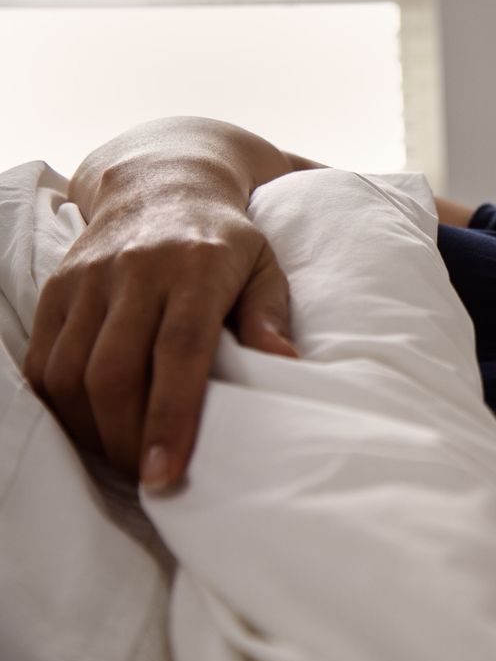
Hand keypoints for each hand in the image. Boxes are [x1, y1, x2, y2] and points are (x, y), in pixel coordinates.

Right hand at [22, 196, 297, 491]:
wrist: (162, 181)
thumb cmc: (227, 240)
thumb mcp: (265, 266)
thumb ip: (272, 315)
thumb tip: (286, 364)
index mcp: (196, 267)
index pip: (178, 351)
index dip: (170, 418)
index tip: (167, 474)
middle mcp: (135, 270)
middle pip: (115, 372)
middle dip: (127, 439)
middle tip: (150, 479)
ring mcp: (88, 279)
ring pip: (71, 373)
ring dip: (93, 431)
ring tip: (125, 458)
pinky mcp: (56, 288)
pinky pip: (44, 360)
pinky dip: (62, 407)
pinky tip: (92, 428)